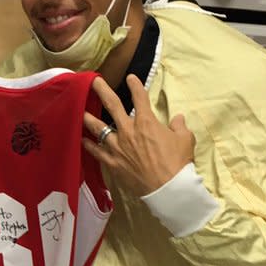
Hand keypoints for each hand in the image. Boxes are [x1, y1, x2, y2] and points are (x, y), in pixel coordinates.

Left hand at [83, 75, 193, 195]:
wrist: (168, 188)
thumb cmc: (178, 163)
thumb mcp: (185, 140)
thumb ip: (179, 126)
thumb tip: (177, 118)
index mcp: (147, 123)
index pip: (140, 98)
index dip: (135, 85)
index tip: (130, 77)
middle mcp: (129, 131)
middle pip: (112, 105)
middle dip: (102, 91)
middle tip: (93, 82)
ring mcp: (118, 147)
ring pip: (98, 128)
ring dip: (88, 118)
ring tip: (80, 111)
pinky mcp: (113, 163)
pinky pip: (96, 151)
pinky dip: (88, 145)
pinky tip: (81, 139)